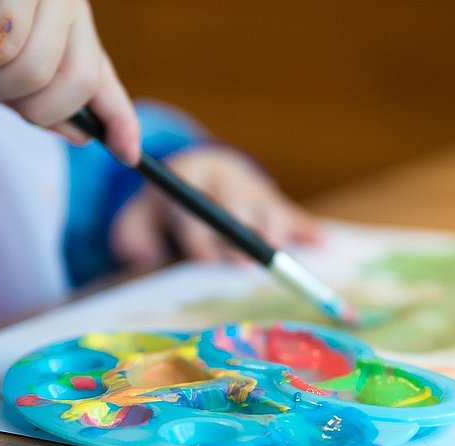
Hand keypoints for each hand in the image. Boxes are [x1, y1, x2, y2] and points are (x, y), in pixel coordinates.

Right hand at [0, 0, 139, 163]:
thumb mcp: (2, 64)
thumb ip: (42, 96)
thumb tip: (82, 136)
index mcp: (69, 21)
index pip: (102, 76)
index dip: (119, 120)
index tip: (129, 155)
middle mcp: (68, 1)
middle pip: (78, 84)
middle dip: (29, 105)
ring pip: (35, 71)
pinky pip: (5, 45)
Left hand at [109, 146, 322, 271]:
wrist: (197, 174)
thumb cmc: (163, 213)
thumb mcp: (137, 219)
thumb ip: (132, 239)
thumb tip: (143, 258)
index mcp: (187, 180)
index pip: (193, 208)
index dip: (197, 235)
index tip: (202, 258)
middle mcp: (223, 181)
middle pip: (234, 208)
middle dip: (237, 234)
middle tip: (241, 261)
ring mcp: (253, 191)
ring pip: (266, 208)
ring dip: (272, 230)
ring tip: (276, 250)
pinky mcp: (276, 203)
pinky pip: (295, 216)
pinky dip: (308, 231)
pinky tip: (322, 244)